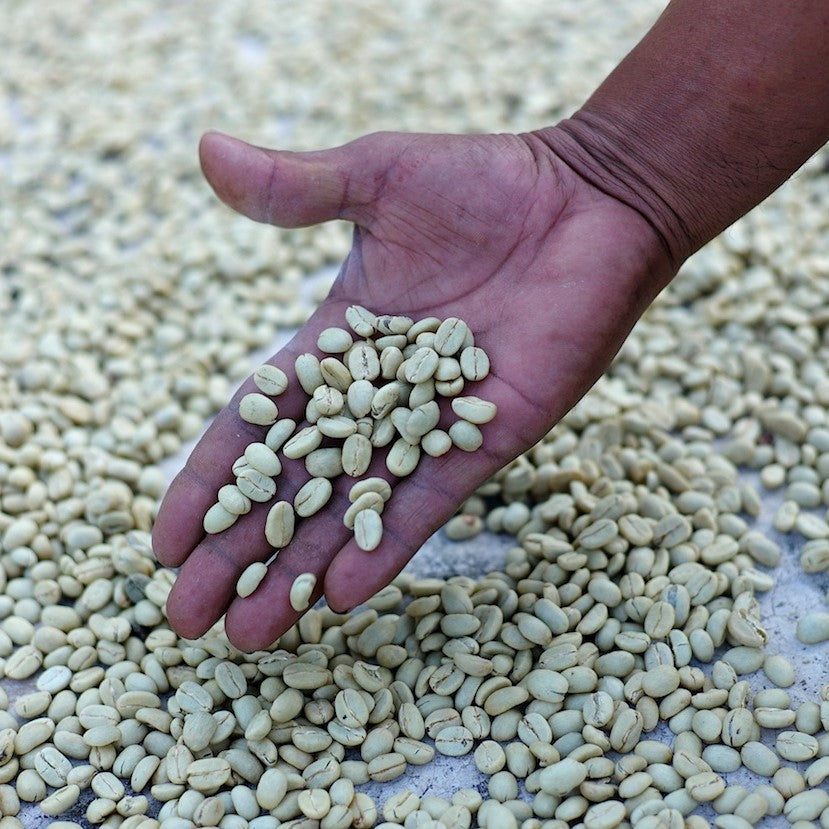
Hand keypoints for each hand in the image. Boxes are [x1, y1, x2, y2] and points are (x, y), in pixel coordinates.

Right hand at [152, 128, 674, 649]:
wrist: (589, 204)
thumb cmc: (485, 181)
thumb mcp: (376, 179)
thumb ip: (295, 191)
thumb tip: (204, 151)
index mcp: (338, 343)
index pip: (257, 425)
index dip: (209, 480)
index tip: (162, 537)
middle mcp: (379, 397)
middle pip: (293, 486)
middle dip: (238, 550)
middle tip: (185, 616)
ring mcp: (432, 424)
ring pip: (351, 510)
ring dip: (298, 571)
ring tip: (246, 634)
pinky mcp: (488, 437)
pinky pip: (426, 502)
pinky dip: (381, 548)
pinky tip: (335, 598)